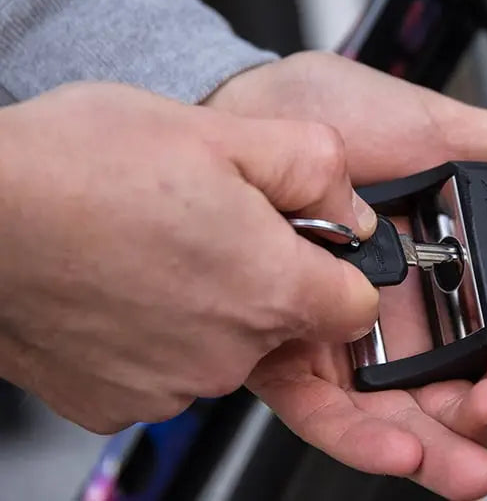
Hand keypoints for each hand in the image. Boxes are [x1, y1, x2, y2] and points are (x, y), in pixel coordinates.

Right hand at [0, 82, 379, 433]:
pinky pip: (167, 369)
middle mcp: (227, 352)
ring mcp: (169, 386)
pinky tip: (124, 287)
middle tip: (213, 226)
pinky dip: (158, 335)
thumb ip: (314, 168)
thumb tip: (352, 208)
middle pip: (286, 324)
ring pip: (226, 347)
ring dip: (209, 304)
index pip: (357, 307)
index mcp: (268, 288)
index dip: (342, 270)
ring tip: (159, 249)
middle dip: (267, 277)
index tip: (312, 246)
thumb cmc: (81, 168)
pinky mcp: (114, 402)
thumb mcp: (223, 132)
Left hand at [206, 51, 486, 498]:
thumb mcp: (446, 132)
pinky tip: (399, 447)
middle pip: (460, 397)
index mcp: (450, 280)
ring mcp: (351, 341)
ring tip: (469, 465)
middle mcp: (406, 320)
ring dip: (440, 449)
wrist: (259, 107)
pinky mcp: (293, 353)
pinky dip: (363, 436)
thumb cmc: (346, 117)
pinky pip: (328, 413)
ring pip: (404, 420)